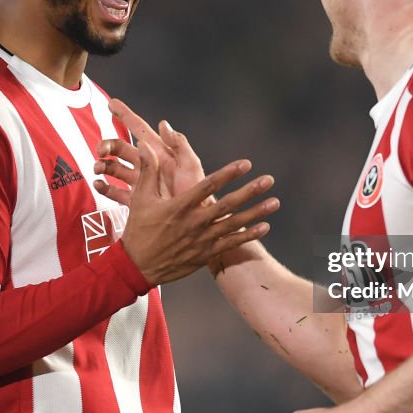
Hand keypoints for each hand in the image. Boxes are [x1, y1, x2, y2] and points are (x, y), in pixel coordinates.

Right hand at [93, 98, 205, 204]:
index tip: (112, 103)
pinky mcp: (136, 199)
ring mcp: (140, 181)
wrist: (195, 219)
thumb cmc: (197, 191)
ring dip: (103, 165)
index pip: (139, 129)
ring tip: (98, 168)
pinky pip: (115, 191)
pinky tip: (99, 185)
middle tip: (100, 151)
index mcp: (159, 152)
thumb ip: (179, 144)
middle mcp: (147, 164)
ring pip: (114, 168)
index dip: (126, 115)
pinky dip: (104, 187)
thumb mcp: (191, 165)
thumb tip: (163, 124)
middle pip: (120, 148)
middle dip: (107, 145)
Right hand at [119, 140, 278, 285]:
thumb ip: (148, 171)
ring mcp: (201, 240)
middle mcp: (194, 223)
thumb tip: (148, 146)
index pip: (208, 186)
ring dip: (256, 213)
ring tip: (275, 202)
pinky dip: (248, 235)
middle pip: (227, 205)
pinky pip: (231, 244)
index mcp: (179, 207)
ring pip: (233, 224)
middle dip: (249, 191)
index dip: (228, 174)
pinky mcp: (205, 254)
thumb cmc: (139, 229)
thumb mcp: (140, 198)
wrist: (137, 266)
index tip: (245, 164)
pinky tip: (265, 226)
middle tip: (268, 180)